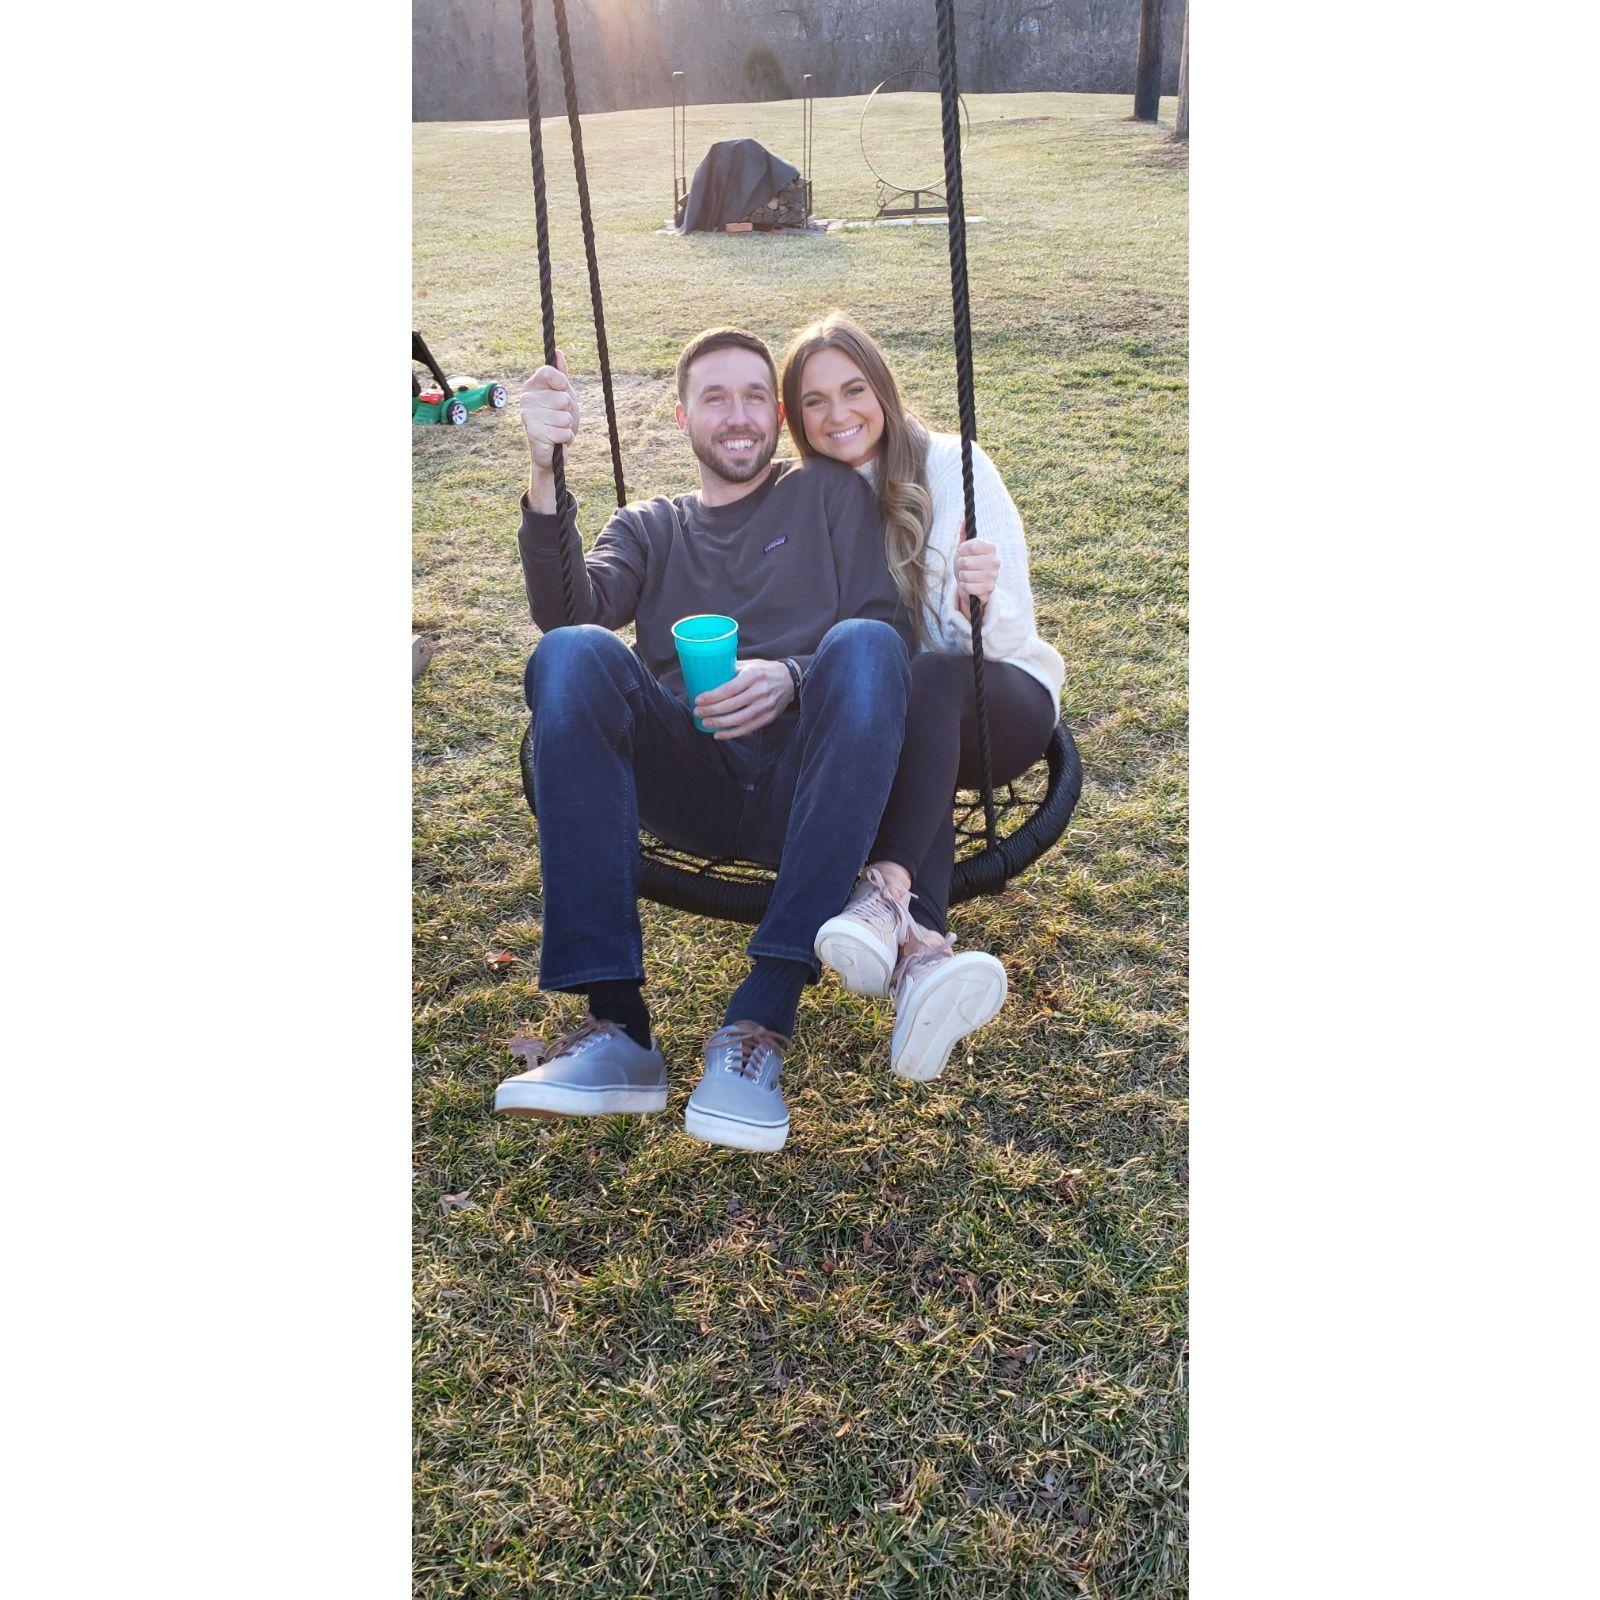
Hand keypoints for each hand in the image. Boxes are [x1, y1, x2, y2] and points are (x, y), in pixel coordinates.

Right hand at [518, 350, 580, 472]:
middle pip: (563, 397)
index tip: (563, 390)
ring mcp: (528, 416)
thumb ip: (561, 375)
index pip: (548, 372)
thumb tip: (558, 353)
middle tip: (559, 418)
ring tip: (557, 429)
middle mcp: (526, 399)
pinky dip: (566, 437)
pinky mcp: (534, 434)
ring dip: (567, 426)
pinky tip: (556, 440)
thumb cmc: (558, 419)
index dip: (562, 382)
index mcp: (532, 386)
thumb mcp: (563, 394)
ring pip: (565, 417)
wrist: (552, 450)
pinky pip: (564, 432)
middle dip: (568, 411)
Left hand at [695, 660, 794, 739]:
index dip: (712, 696)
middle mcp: (761, 691)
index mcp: (753, 674)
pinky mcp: (769, 717)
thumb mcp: (750, 664)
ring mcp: (766, 706)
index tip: (698, 700)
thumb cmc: (764, 671)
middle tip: (697, 712)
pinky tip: (719, 734)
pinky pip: (747, 728)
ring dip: (719, 724)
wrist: (790, 680)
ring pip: (739, 719)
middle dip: (711, 711)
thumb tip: (707, 675)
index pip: (729, 689)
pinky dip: (732, 734)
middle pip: (731, 705)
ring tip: (705, 723)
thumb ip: (731, 669)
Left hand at [953, 530, 999, 608]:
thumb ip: (964, 533)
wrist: (973, 585)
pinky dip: (964, 587)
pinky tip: (970, 586)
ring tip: (968, 576)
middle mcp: (995, 561)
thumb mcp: (964, 548)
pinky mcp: (988, 589)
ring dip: (962, 577)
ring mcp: (993, 576)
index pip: (970, 545)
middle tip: (966, 567)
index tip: (963, 553)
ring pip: (964, 575)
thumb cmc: (968, 564)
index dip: (962, 551)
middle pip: (965, 562)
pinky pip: (966, 587)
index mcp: (991, 548)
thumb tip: (963, 519)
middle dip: (960, 565)